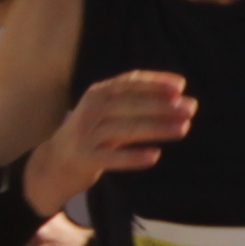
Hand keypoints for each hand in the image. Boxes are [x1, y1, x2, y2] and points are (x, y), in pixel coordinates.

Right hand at [32, 69, 192, 204]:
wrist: (54, 163)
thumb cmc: (91, 134)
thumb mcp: (108, 112)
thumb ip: (136, 105)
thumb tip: (178, 100)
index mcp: (98, 93)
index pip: (130, 82)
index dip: (155, 82)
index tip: (181, 86)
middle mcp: (92, 109)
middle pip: (131, 104)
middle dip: (163, 105)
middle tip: (190, 108)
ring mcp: (86, 134)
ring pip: (126, 128)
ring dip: (157, 128)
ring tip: (183, 129)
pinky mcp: (85, 158)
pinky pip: (113, 157)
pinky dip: (134, 156)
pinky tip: (155, 156)